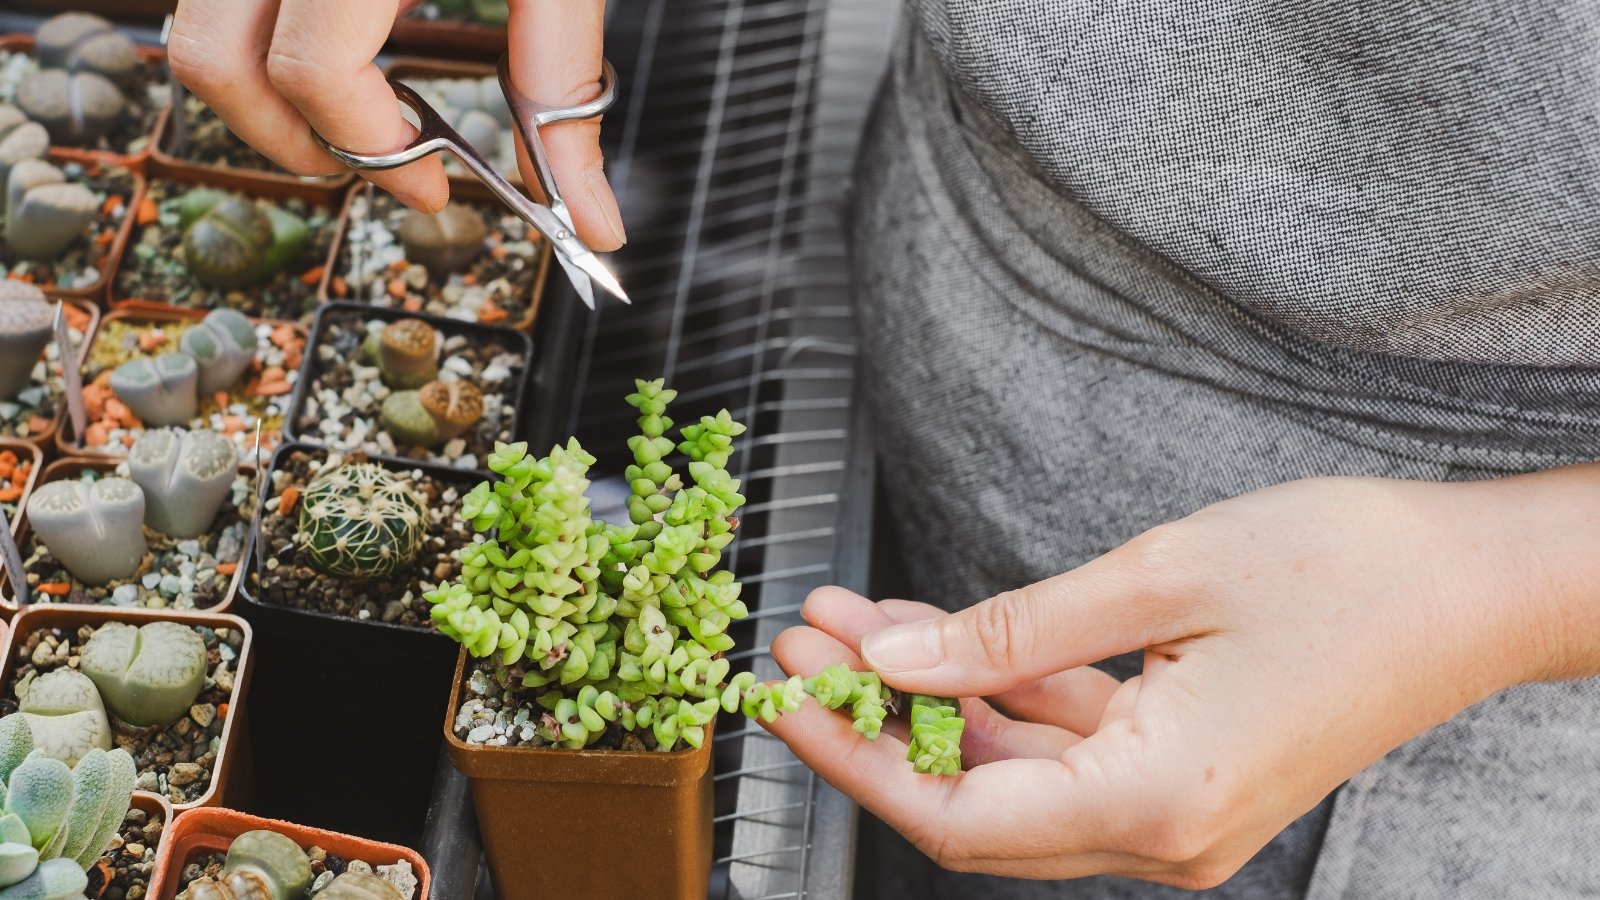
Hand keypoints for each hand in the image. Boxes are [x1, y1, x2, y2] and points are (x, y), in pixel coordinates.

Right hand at [167, 0, 625, 248]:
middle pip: (215, 59)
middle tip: (376, 170)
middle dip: (290, 142)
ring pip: (195, 28)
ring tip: (356, 123)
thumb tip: (595, 226)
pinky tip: (342, 60)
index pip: (313, 68)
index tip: (435, 186)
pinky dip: (260, 43)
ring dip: (259, 97)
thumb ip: (567, 93)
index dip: (375, 150)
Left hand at [765, 471, 1599, 887]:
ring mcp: (1174, 814)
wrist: (1477, 587)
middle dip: (875, 719)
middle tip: (803, 637)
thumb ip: (1010, 633)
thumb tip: (890, 662)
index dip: (853, 759)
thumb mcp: (1156, 577)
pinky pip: (1062, 747)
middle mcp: (1162, 836)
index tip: (780, 698)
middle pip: (971, 800)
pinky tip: (939, 630)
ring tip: (850, 619)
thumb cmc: (1346, 570)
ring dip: (927, 699)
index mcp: (1156, 804)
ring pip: (1009, 771)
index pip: (956, 813)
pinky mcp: (1183, 773)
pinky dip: (996, 692)